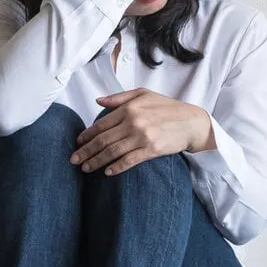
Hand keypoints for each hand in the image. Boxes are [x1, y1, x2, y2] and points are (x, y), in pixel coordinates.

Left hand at [70, 88, 214, 175]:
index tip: (78, 143)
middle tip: (73, 160)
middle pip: (103, 140)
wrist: (192, 122)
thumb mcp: (144, 94)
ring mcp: (142, 137)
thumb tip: (98, 101)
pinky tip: (107, 172)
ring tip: (85, 168)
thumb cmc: (168, 107)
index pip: (101, 124)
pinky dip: (116, 167)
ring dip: (96, 161)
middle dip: (85, 151)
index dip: (87, 136)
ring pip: (112, 152)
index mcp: (129, 108)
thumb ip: (119, 97)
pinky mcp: (151, 149)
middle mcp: (133, 122)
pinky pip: (129, 161)